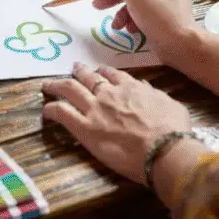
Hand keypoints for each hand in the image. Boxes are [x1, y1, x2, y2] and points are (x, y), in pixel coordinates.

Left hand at [43, 63, 192, 185]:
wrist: (163, 148)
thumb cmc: (172, 129)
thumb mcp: (169, 104)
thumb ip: (153, 94)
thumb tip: (143, 87)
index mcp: (130, 88)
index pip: (112, 74)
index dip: (103, 71)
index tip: (98, 70)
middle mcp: (109, 94)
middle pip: (88, 78)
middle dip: (79, 72)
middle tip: (73, 69)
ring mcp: (94, 109)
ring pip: (70, 89)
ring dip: (57, 85)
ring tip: (48, 84)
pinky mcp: (84, 128)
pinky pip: (62, 113)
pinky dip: (52, 108)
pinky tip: (46, 109)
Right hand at [93, 0, 195, 64]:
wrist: (181, 46)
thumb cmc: (160, 17)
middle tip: (97, 5)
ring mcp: (166, 2)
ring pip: (136, 2)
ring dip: (122, 13)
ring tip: (116, 25)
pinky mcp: (164, 18)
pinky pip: (143, 14)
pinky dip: (133, 20)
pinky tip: (130, 30)